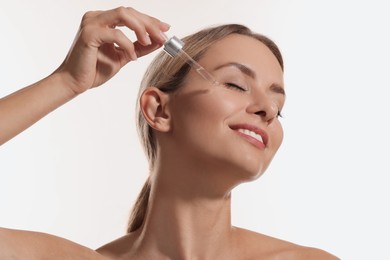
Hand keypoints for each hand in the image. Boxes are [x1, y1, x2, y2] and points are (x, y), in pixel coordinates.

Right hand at [55, 6, 169, 93]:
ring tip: (149, 42)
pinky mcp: (88, 34)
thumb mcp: (124, 57)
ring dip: (141, 28)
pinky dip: (128, 45)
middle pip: (129, 12)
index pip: (131, 14)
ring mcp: (91, 23)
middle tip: (163, 36)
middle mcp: (96, 17)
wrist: (75, 83)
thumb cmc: (95, 69)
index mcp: (103, 20)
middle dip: (149, 23)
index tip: (165, 29)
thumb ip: (139, 48)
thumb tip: (159, 41)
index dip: (150, 20)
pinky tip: (132, 57)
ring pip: (123, 15)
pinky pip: (115, 34)